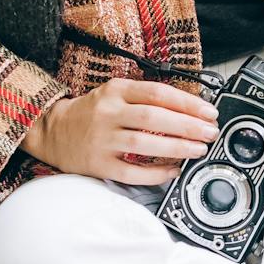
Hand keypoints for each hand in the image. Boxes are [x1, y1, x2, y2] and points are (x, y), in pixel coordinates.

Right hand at [22, 78, 219, 184]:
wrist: (54, 132)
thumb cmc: (93, 112)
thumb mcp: (115, 93)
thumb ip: (145, 97)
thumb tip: (189, 109)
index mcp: (115, 90)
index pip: (158, 93)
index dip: (187, 103)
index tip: (209, 112)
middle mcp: (108, 113)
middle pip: (153, 118)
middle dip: (188, 126)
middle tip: (210, 133)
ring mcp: (102, 140)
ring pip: (144, 143)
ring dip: (176, 147)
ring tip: (198, 150)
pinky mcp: (98, 164)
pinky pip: (132, 172)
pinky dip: (156, 173)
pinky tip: (173, 171)